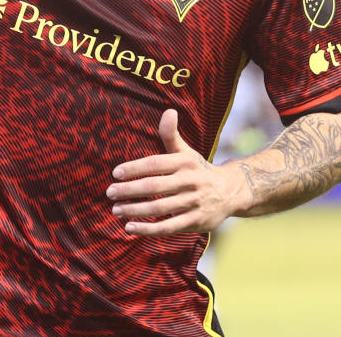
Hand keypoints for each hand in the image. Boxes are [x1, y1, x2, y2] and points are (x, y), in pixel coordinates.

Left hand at [106, 109, 244, 235]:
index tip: (115, 173)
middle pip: (154, 186)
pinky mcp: (197, 221)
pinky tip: (130, 227)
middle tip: (109, 192)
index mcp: (185, 162)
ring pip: (160, 208)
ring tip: (115, 210)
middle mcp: (190, 181)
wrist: (231, 191)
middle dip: (129, 190)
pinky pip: (169, 227)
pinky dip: (149, 229)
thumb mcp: (186, 152)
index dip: (134, 168)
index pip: (155, 163)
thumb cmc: (198, 169)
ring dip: (135, 210)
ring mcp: (194, 202)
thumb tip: (169, 111)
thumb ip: (171, 135)